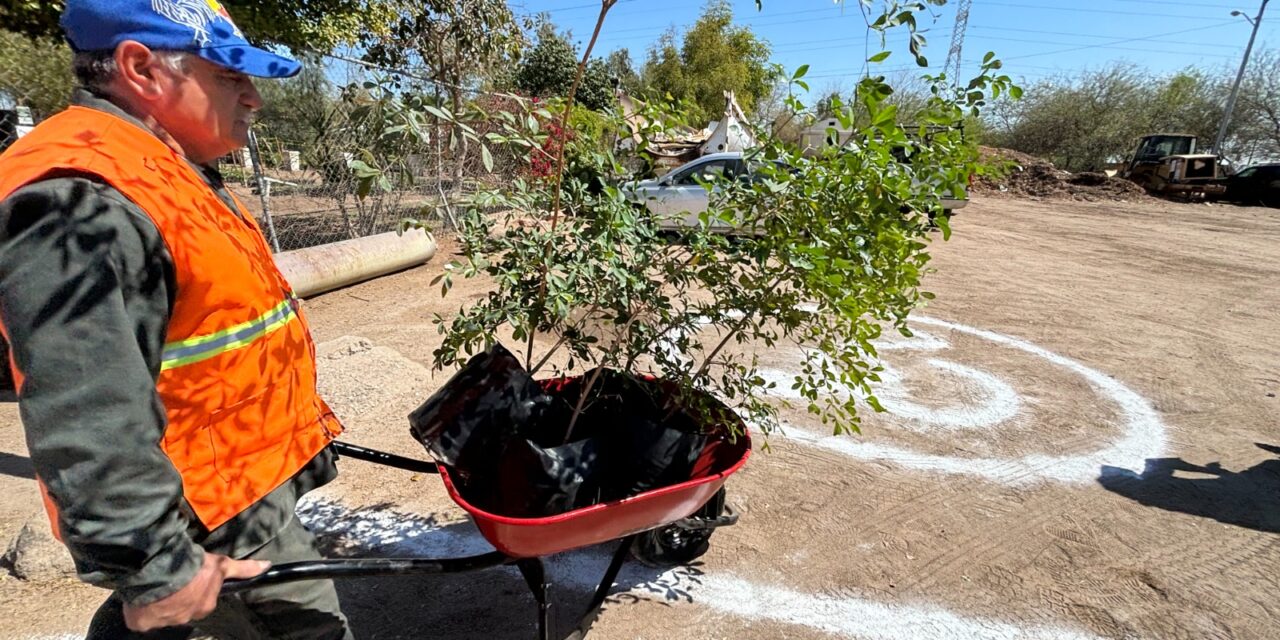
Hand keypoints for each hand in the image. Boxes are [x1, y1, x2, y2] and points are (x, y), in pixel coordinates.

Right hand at [123, 552, 269, 631]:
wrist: (160, 569)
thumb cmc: (193, 567)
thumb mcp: (221, 565)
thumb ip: (244, 569)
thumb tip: (267, 566)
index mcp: (205, 606)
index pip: (201, 601)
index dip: (195, 590)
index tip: (189, 579)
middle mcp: (185, 618)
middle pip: (182, 609)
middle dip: (178, 597)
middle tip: (172, 581)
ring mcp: (163, 621)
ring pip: (161, 613)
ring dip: (159, 602)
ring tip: (155, 584)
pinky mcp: (141, 622)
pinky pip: (140, 618)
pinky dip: (139, 608)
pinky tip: (141, 595)